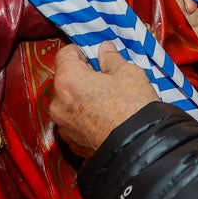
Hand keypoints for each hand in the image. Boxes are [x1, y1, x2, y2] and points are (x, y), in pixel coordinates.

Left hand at [50, 42, 156, 156]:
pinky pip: (75, 123)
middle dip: (81, 77)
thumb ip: (111, 58)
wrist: (139, 148)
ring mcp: (63, 126)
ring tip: (106, 102)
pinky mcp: (72, 143)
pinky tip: (104, 119)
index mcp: (68, 79)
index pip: (65, 54)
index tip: (94, 55)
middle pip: (65, 80)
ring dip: (82, 99)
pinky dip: (85, 118)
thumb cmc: (133, 107)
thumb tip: (104, 49)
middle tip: (105, 79)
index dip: (80, 52)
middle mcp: (58, 103)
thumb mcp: (128, 73)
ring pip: (69, 103)